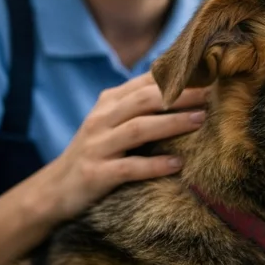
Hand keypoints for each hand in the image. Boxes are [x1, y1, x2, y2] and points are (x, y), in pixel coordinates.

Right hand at [36, 72, 207, 221]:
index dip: (176, 78)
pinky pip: (129, 167)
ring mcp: (98, 146)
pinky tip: (177, 164)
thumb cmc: (96, 152)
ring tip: (200, 120)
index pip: (145, 82)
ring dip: (172, 123)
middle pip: (144, 100)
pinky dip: (154, 165)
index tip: (207, 74)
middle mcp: (101, 119)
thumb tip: (182, 84)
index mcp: (109, 103)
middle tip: (210, 94)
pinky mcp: (96, 174)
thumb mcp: (113, 122)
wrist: (54, 190)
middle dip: (179, 96)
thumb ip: (140, 104)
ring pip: (138, 129)